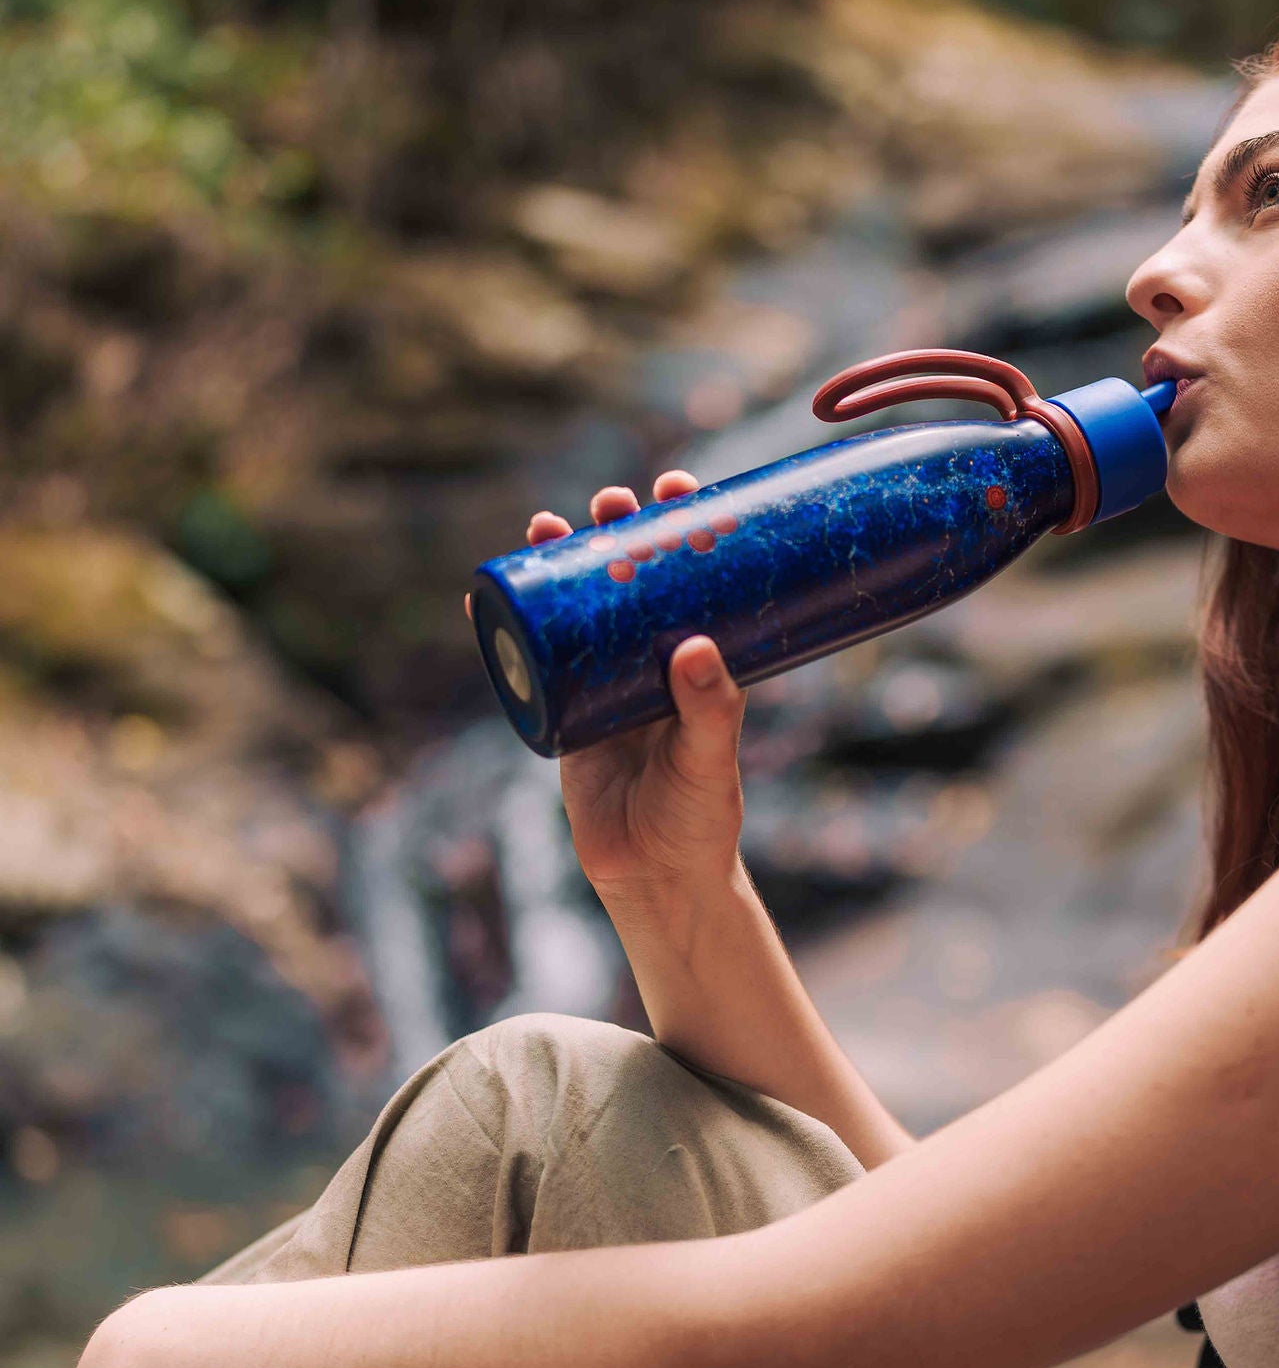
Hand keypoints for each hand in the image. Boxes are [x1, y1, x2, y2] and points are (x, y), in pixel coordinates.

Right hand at [524, 474, 747, 908]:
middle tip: (611, 503)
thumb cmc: (699, 820)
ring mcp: (600, 684)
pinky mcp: (559, 713)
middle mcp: (648, 662)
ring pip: (576, 610)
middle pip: (628, 581)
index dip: (682, 530)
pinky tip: (480, 597)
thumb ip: (709, 709)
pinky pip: (529, 661)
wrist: (653, 880)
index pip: (691, 579)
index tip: (679, 488)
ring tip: (547, 523)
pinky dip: (505, 628)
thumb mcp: (709, 760)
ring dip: (559, 564)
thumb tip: (694, 645)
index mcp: (695, 661)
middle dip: (615, 534)